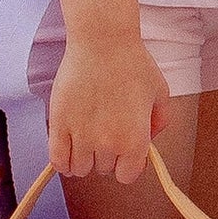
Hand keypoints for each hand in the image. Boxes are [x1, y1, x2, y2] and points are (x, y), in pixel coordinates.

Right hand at [47, 32, 170, 183]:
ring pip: (79, 169)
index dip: (126, 164)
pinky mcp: (59, 125)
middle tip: (105, 133)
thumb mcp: (160, 93)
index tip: (124, 151)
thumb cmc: (133, 64)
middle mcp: (107, 144)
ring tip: (86, 141)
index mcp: (135, 141)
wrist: (102, 43)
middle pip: (103, 170)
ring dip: (83, 159)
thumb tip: (149, 139)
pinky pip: (57, 160)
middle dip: (106, 156)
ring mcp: (81, 136)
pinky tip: (68, 152)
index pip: (127, 175)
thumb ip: (160, 121)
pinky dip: (62, 162)